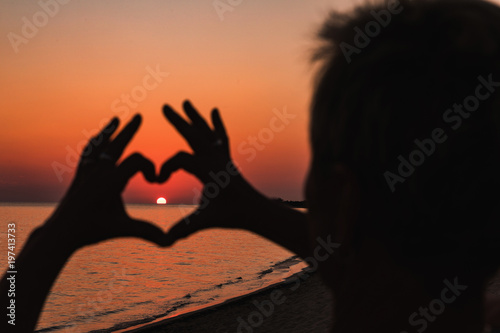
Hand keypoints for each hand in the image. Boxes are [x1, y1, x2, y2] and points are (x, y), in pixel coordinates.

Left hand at [41, 114, 165, 250]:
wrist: (60, 233)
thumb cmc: (92, 230)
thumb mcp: (123, 229)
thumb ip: (147, 232)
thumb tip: (170, 242)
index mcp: (111, 181)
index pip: (136, 161)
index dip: (150, 167)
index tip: (155, 181)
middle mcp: (98, 171)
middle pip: (116, 144)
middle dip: (130, 130)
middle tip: (139, 116)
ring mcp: (86, 171)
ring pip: (99, 144)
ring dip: (110, 131)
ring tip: (116, 120)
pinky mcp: (78, 174)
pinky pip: (87, 152)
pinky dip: (95, 142)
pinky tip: (98, 139)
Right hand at [158, 101, 267, 244]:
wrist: (255, 211)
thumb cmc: (231, 215)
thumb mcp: (206, 220)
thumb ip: (186, 227)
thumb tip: (166, 240)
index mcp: (209, 171)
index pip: (181, 159)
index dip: (166, 168)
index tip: (157, 181)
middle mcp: (216, 159)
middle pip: (195, 135)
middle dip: (179, 121)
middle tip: (165, 106)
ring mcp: (222, 157)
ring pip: (207, 132)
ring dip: (195, 118)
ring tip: (185, 103)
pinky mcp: (227, 159)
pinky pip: (221, 137)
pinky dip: (216, 124)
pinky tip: (215, 112)